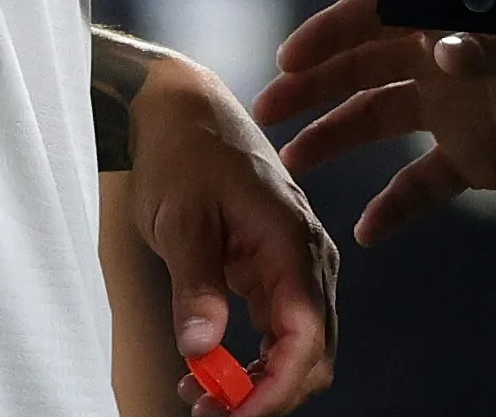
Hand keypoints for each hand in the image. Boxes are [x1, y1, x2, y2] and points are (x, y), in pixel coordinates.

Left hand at [126, 53, 339, 414]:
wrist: (181, 110)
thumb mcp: (182, 219)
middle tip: (209, 412)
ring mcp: (294, 263)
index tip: (236, 413)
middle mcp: (307, 256)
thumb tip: (202, 349)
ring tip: (200, 397)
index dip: (278, 387)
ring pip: (298, 346)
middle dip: (269, 393)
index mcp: (293, 241)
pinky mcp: (274, 268)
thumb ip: (196, 285)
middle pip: (313, 352)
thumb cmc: (183, 152)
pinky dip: (252, 360)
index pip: (307, 335)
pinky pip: (278, 329)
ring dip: (259, 381)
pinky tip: (208, 369)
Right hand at [251, 0, 495, 245]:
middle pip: (361, 66)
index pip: (377, 13)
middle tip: (266, 108)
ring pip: (377, 121)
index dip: (331, 32)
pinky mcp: (472, 157)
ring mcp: (453, 109)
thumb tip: (437, 50)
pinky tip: (365, 231)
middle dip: (313, 85)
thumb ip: (492, 42)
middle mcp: (441, 58)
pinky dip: (393, 205)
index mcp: (452, 16)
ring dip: (335, 138)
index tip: (289, 56)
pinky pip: (420, 183)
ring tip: (294, 164)